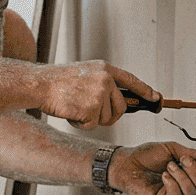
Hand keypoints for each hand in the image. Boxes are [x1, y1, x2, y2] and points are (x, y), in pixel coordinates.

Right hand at [41, 61, 158, 129]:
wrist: (40, 85)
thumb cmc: (57, 82)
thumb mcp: (84, 74)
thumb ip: (102, 84)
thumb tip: (116, 101)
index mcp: (104, 69)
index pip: (132, 81)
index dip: (145, 91)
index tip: (156, 98)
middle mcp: (105, 80)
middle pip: (121, 107)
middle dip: (110, 116)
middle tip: (91, 113)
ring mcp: (99, 94)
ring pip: (107, 118)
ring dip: (91, 119)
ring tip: (75, 107)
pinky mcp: (91, 108)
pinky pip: (93, 125)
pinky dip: (81, 124)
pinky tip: (71, 112)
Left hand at [109, 141, 195, 194]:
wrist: (126, 162)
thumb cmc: (144, 156)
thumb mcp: (171, 149)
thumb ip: (191, 153)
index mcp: (187, 173)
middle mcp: (183, 185)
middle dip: (195, 171)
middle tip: (183, 160)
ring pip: (192, 192)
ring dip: (182, 176)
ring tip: (169, 166)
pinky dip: (173, 184)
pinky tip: (164, 176)